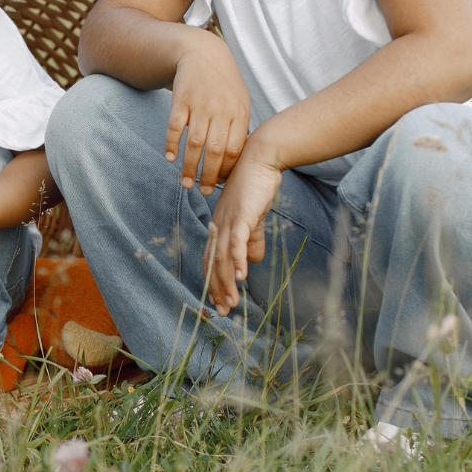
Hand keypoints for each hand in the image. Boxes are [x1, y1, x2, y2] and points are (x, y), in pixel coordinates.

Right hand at [166, 33, 250, 193]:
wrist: (202, 53)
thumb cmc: (223, 84)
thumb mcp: (240, 102)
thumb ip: (239, 129)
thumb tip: (235, 162)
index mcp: (240, 113)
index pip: (235, 150)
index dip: (227, 171)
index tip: (220, 185)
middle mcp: (221, 110)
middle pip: (215, 151)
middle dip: (209, 176)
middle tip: (204, 192)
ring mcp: (200, 104)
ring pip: (195, 143)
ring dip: (189, 166)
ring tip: (185, 183)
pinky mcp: (181, 99)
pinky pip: (176, 127)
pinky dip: (172, 144)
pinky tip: (170, 158)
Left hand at [203, 142, 283, 315]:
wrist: (261, 160)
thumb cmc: (256, 187)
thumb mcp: (252, 218)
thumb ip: (251, 240)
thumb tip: (251, 262)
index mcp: (219, 228)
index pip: (211, 261)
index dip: (213, 282)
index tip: (219, 303)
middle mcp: (218, 226)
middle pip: (214, 264)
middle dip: (218, 290)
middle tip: (224, 311)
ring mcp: (228, 221)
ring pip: (223, 258)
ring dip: (227, 282)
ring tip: (233, 302)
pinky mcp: (241, 214)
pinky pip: (237, 241)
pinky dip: (238, 259)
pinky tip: (243, 276)